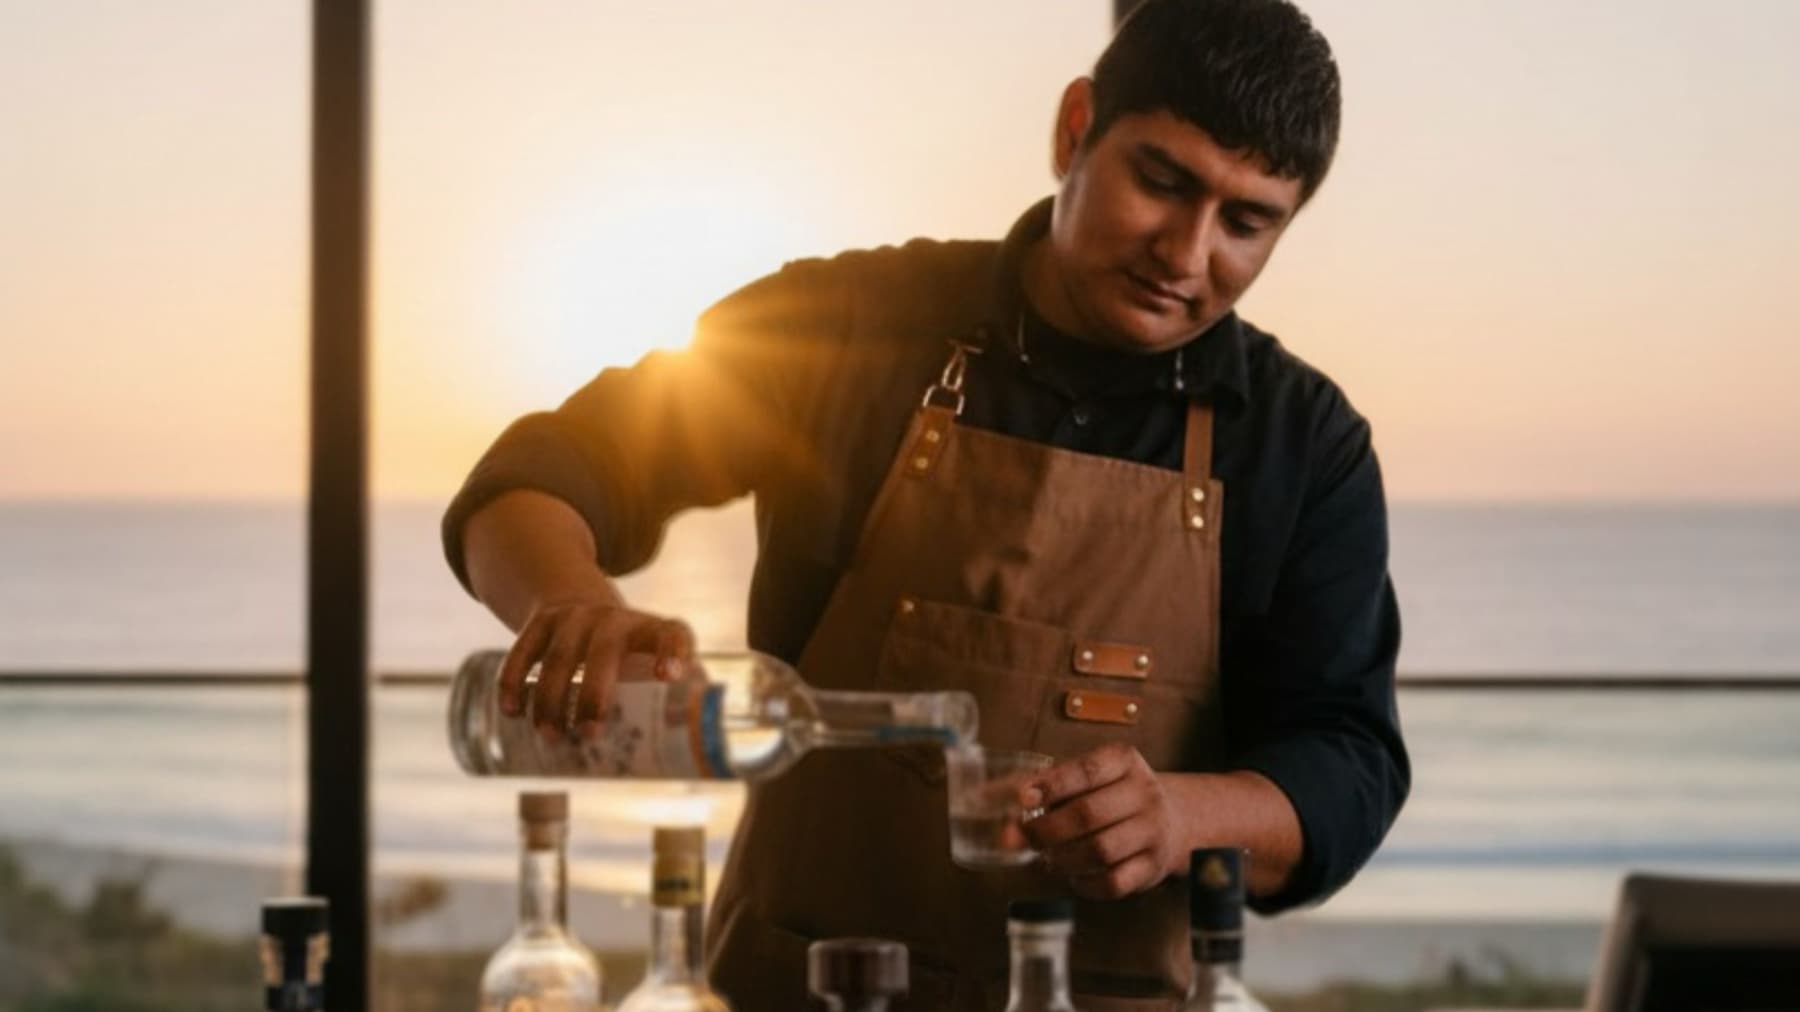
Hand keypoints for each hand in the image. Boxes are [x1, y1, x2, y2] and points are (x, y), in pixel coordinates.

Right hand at [497, 590, 695, 742]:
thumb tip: (687, 765)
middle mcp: (614, 619)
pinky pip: (523, 649)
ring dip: (550, 699)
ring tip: (549, 736)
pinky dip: (513, 681)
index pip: (672, 634)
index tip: (668, 676)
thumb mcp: (647, 664)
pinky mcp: (541, 620)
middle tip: (588, 735)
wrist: (578, 604)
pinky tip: (510, 711)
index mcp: (651, 630)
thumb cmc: (625, 654)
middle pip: (604, 653)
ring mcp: (574, 616)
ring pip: (559, 656)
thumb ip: (666, 704)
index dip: (673, 651)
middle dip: (595, 695)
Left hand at [1020, 743, 1190, 899]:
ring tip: (1047, 858)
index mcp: (1124, 761)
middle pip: (1089, 814)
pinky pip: (1113, 883)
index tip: (1022, 798)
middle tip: (1024, 837)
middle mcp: (1144, 793)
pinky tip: (1073, 877)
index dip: (1052, 785)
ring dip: (1063, 859)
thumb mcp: (1090, 777)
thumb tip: (998, 806)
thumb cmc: (1113, 795)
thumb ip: (1047, 786)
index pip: (1086, 771)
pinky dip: (1085, 884)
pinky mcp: (1153, 866)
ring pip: (1100, 851)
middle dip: (1047, 829)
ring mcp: (1152, 831)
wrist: (1171, 819)